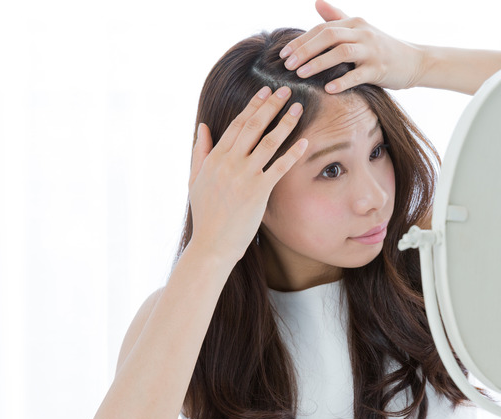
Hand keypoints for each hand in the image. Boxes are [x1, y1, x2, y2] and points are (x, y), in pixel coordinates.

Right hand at [187, 86, 307, 261]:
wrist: (212, 245)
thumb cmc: (206, 215)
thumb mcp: (195, 180)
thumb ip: (200, 152)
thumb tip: (202, 126)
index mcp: (214, 158)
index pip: (236, 125)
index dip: (252, 106)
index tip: (264, 91)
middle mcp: (229, 163)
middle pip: (253, 127)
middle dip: (270, 106)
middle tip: (286, 90)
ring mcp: (244, 176)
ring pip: (268, 142)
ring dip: (284, 123)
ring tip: (298, 108)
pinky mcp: (258, 192)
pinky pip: (279, 168)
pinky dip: (292, 154)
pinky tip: (305, 142)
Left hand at [279, 0, 425, 92]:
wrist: (414, 61)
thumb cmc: (383, 47)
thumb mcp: (361, 29)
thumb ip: (338, 18)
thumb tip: (317, 3)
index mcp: (354, 23)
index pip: (322, 29)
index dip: (301, 40)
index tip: (283, 53)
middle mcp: (362, 33)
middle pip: (328, 36)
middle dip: (305, 50)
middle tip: (287, 64)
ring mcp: (372, 51)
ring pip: (341, 52)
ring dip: (319, 63)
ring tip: (301, 74)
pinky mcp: (380, 69)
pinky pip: (358, 74)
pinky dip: (342, 81)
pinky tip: (328, 89)